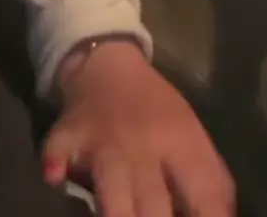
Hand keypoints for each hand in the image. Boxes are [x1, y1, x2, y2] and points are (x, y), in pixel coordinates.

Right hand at [44, 41, 233, 216]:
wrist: (109, 64)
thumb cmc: (156, 109)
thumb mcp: (192, 134)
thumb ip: (211, 179)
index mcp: (182, 143)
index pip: (204, 193)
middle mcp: (145, 147)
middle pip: (154, 203)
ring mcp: (105, 143)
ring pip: (112, 191)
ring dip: (118, 214)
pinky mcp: (68, 137)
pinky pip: (58, 154)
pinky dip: (55, 166)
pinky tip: (56, 177)